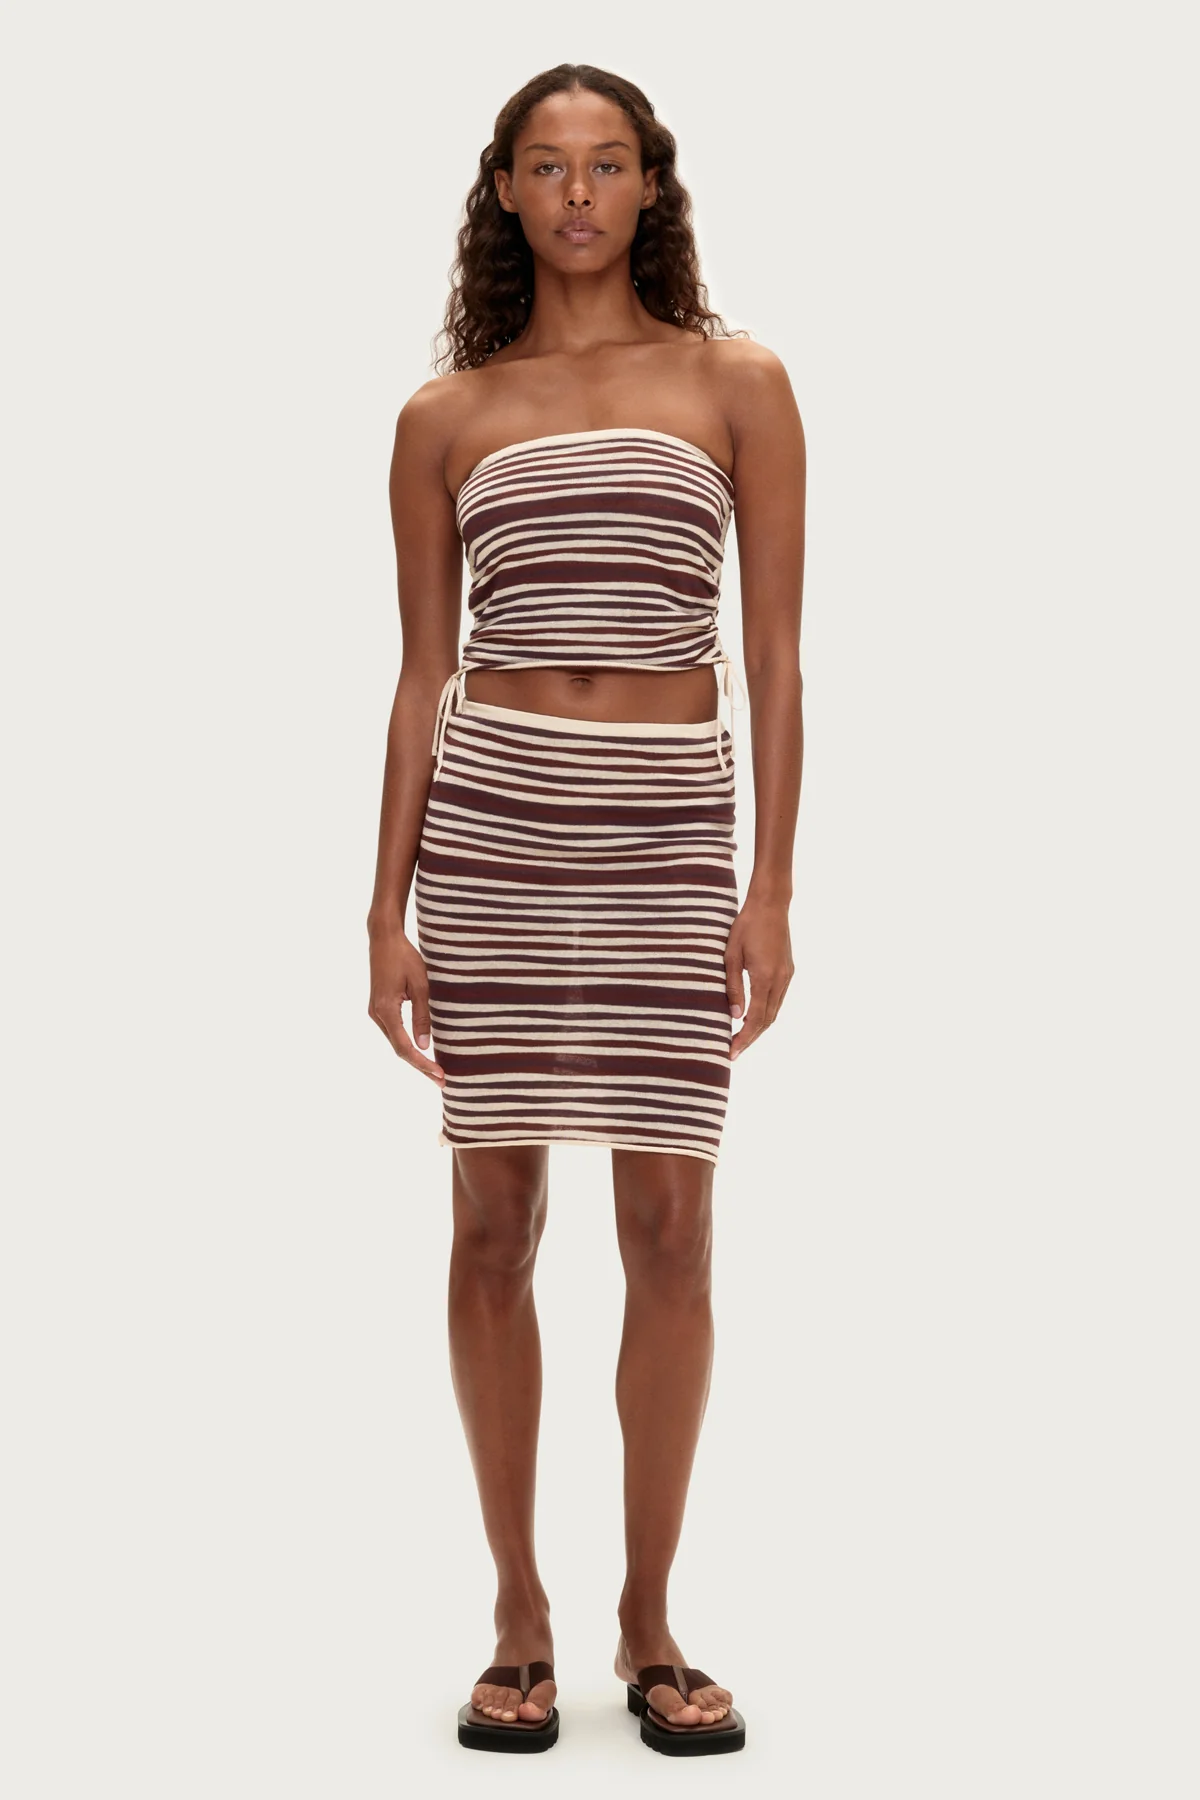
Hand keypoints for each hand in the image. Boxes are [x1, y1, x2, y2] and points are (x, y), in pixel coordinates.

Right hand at [367, 922, 444, 1083]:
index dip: (422, 1064)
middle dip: (420, 1066)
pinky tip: (421, 1051)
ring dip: (414, 1057)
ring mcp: (375, 1012)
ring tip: (435, 1070)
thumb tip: (423, 1045)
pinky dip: (407, 1045)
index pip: (404, 1047)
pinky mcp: (379, 1008)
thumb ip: (422, 1015)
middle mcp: (376, 1015)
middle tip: (441, 1081)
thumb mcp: (420, 985)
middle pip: (399, 1049)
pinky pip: (394, 1032)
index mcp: (386, 1010)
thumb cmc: (405, 958)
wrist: (384, 939)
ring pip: (396, 1042)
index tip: (439, 1075)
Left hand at [724, 895, 793, 1061]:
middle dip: (751, 1038)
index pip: (755, 1019)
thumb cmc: (746, 926)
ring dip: (759, 1027)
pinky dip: (766, 1013)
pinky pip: (778, 1000)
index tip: (731, 1052)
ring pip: (774, 1012)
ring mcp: (787, 976)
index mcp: (765, 977)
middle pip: (767, 1020)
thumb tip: (735, 1016)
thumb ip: (733, 986)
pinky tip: (753, 1016)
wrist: (771, 904)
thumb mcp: (731, 955)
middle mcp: (780, 980)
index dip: (744, 1039)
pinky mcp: (788, 971)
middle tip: (733, 1052)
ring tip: (740, 1039)